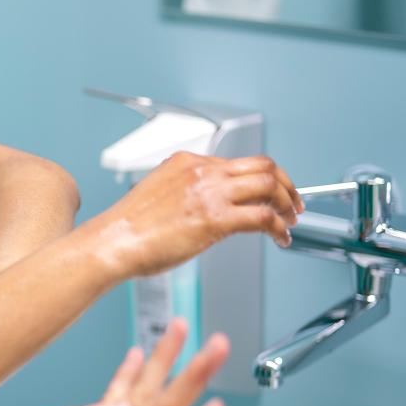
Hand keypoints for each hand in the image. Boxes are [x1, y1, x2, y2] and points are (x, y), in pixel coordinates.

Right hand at [88, 153, 301, 279]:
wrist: (112, 243)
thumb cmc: (127, 229)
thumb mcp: (158, 194)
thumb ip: (186, 192)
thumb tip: (209, 206)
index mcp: (186, 163)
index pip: (238, 162)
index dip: (263, 177)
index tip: (270, 191)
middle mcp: (201, 171)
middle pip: (263, 166)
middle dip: (286, 185)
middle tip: (293, 202)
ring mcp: (209, 193)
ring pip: (269, 185)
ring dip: (288, 204)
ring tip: (290, 221)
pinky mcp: (215, 218)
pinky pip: (263, 217)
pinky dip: (279, 228)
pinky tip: (280, 238)